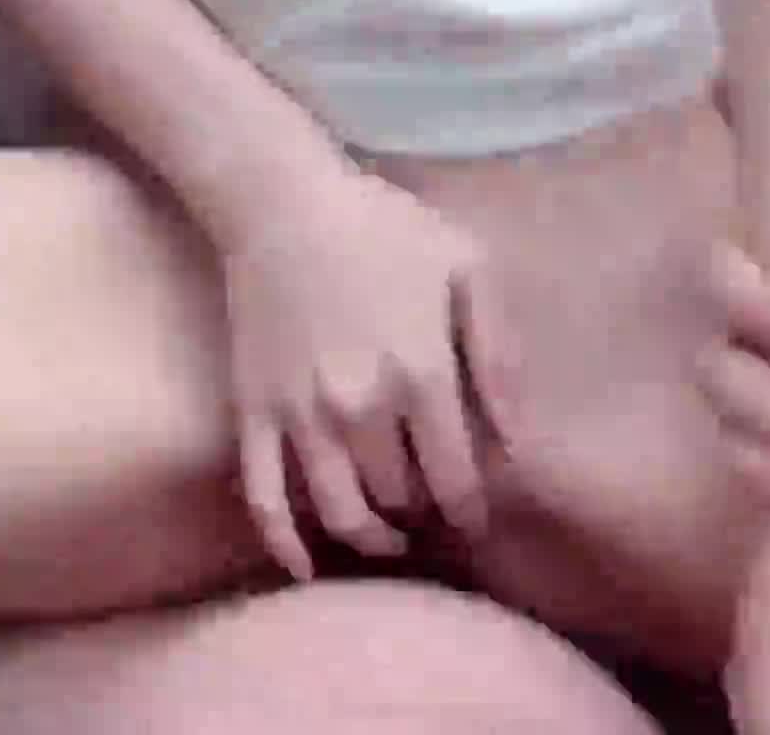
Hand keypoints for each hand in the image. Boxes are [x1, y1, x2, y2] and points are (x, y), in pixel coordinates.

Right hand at [221, 165, 508, 578]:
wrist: (282, 202)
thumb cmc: (383, 226)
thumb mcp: (466, 263)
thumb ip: (498, 350)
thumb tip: (515, 437)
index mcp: (420, 372)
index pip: (454, 478)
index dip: (471, 509)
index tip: (478, 518)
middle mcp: (362, 407)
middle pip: (399, 497)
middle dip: (422, 512)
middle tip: (432, 511)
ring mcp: (301, 415)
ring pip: (340, 512)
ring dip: (370, 537)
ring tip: (390, 534)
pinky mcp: (254, 413)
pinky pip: (264, 498)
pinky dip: (285, 545)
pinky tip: (306, 567)